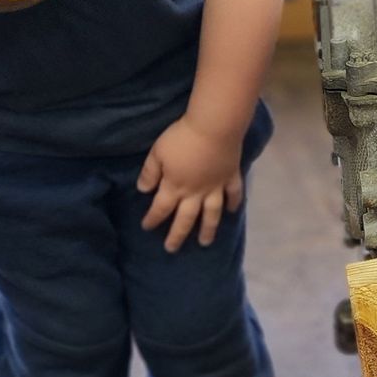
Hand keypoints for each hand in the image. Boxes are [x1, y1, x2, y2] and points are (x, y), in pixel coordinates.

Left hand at [138, 116, 244, 251]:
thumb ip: (150, 172)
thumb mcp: (158, 152)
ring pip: (211, 214)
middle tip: (171, 248)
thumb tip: (143, 190)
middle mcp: (195, 193)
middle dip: (177, 235)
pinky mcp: (231, 176)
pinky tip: (232, 211)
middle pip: (185, 219)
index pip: (161, 208)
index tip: (146, 227)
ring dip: (208, 229)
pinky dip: (234, 203)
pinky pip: (234, 193)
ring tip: (205, 243)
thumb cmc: (182, 137)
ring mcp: (215, 187)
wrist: (214, 127)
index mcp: (175, 187)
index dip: (152, 219)